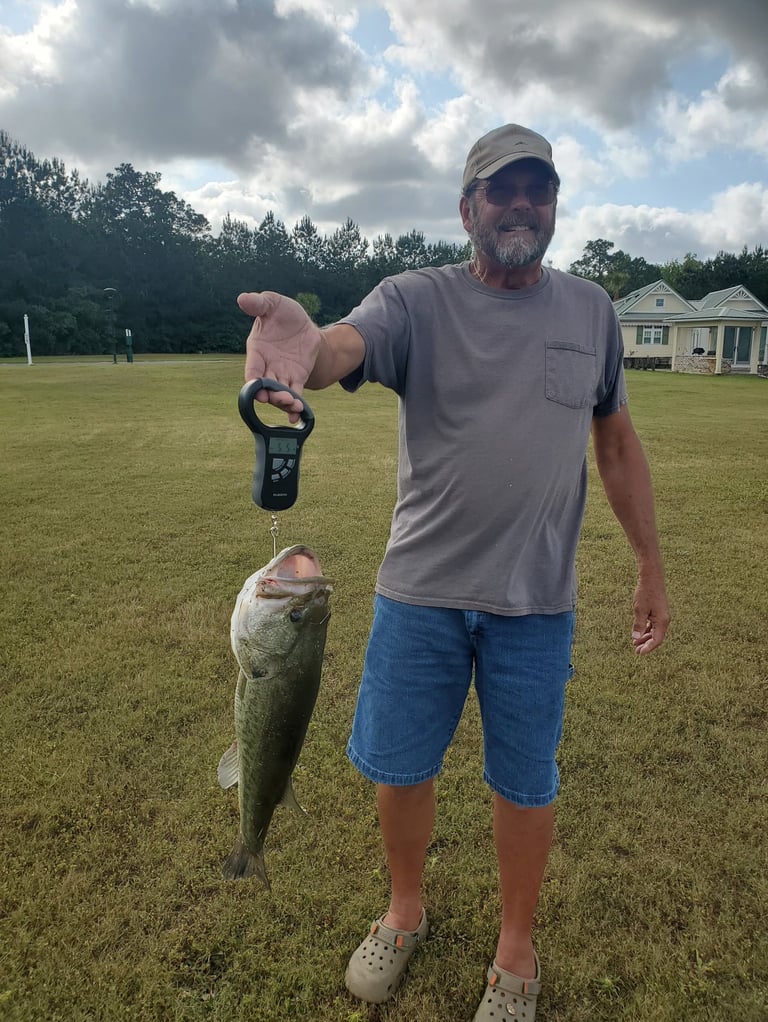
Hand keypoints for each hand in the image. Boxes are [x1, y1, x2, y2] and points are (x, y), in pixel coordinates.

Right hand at [238, 292, 321, 421]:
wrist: (304, 325)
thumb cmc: (283, 314)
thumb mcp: (273, 303)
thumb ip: (259, 303)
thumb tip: (242, 298)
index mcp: (257, 351)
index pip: (252, 369)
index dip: (253, 380)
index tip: (256, 388)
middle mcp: (267, 366)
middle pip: (265, 386)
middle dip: (270, 394)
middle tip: (278, 398)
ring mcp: (282, 374)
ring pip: (280, 393)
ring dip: (284, 401)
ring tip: (292, 404)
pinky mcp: (296, 378)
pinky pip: (295, 394)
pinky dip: (295, 406)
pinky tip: (298, 414)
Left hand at [631, 574, 669, 653]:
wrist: (652, 578)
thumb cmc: (646, 593)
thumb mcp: (639, 610)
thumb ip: (638, 625)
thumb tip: (636, 638)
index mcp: (662, 621)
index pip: (657, 640)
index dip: (648, 648)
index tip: (639, 653)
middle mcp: (664, 620)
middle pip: (657, 637)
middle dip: (646, 645)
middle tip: (636, 651)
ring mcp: (662, 616)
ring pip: (655, 631)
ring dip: (646, 637)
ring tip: (635, 643)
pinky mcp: (658, 612)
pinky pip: (653, 625)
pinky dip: (646, 630)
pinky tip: (639, 633)